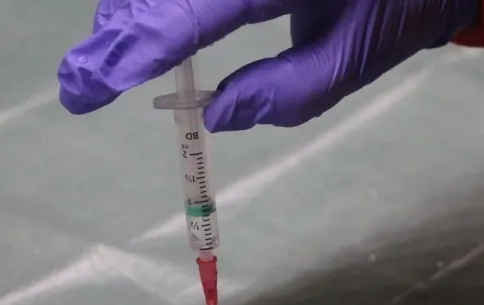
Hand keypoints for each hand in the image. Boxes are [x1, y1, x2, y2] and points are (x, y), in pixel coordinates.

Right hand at [57, 0, 478, 131]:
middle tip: (83, 83)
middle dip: (117, 33)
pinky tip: (148, 20)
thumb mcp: (354, 60)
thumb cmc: (400, 4)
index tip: (84, 88)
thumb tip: (214, 115)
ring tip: (112, 59)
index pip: (190, 13)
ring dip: (129, 12)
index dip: (131, 50)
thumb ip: (285, 94)